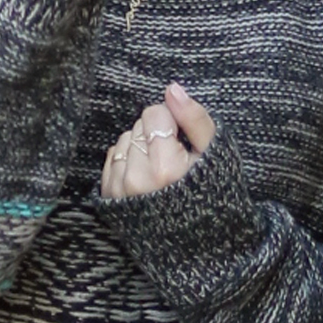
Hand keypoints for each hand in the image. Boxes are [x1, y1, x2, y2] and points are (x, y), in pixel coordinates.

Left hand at [100, 84, 215, 199]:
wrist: (192, 233)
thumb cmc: (207, 193)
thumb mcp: (214, 155)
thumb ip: (195, 119)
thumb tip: (172, 89)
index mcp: (164, 168)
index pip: (155, 113)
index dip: (172, 122)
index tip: (181, 141)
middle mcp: (137, 179)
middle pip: (139, 125)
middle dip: (155, 136)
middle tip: (171, 159)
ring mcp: (120, 188)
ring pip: (125, 139)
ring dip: (141, 147)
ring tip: (158, 170)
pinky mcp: (109, 194)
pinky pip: (113, 156)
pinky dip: (128, 160)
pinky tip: (145, 176)